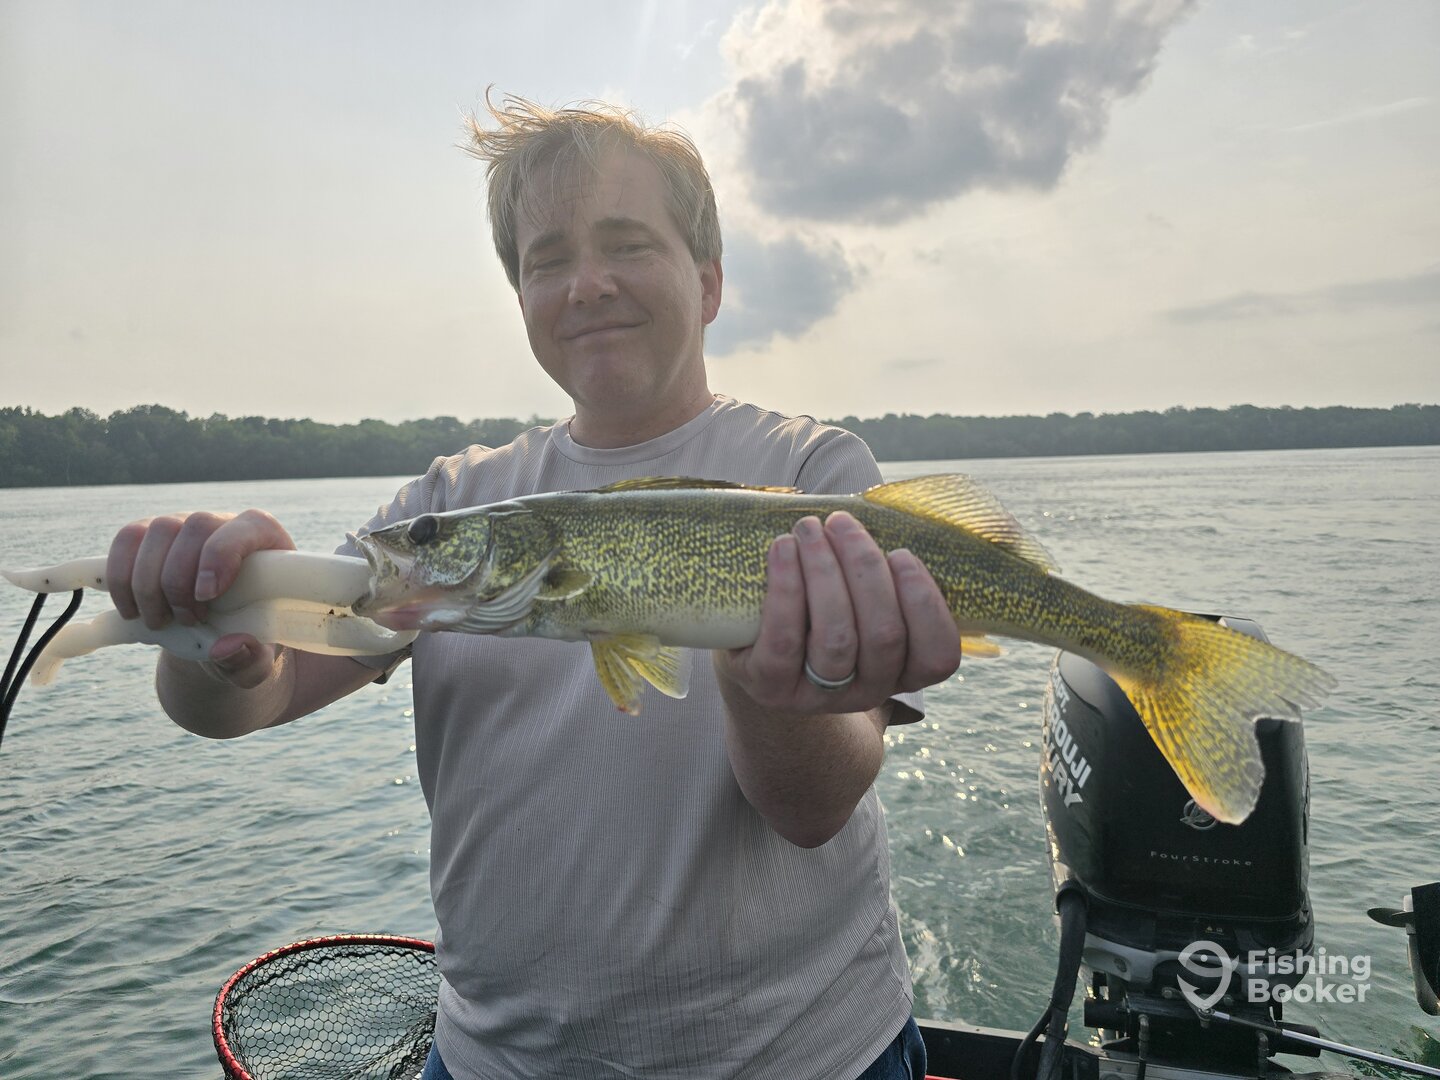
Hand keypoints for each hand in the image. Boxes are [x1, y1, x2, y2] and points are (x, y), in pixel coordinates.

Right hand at [105, 509, 295, 687]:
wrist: (218, 636)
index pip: (250, 527)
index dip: (223, 554)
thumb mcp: (258, 660)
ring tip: (159, 622)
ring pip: (157, 530)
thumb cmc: (247, 639)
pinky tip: (132, 611)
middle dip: (180, 580)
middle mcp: (225, 525)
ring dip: (148, 582)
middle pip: (196, 527)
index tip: (207, 596)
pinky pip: (126, 540)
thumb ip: (252, 660)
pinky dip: (121, 578)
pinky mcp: (150, 537)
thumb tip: (229, 647)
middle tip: (186, 621)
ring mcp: (185, 526)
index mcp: (266, 544)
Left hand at [716, 511, 960, 717]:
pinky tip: (783, 548)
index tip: (901, 553)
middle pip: (884, 635)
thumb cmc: (821, 605)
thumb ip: (883, 569)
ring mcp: (819, 696)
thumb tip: (895, 510)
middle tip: (842, 523)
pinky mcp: (772, 687)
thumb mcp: (861, 594)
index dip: (925, 604)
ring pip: (837, 637)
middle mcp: (868, 691)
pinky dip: (787, 588)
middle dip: (865, 568)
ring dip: (825, 571)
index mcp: (903, 670)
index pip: (938, 655)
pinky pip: (785, 640)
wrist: (756, 646)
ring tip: (809, 529)